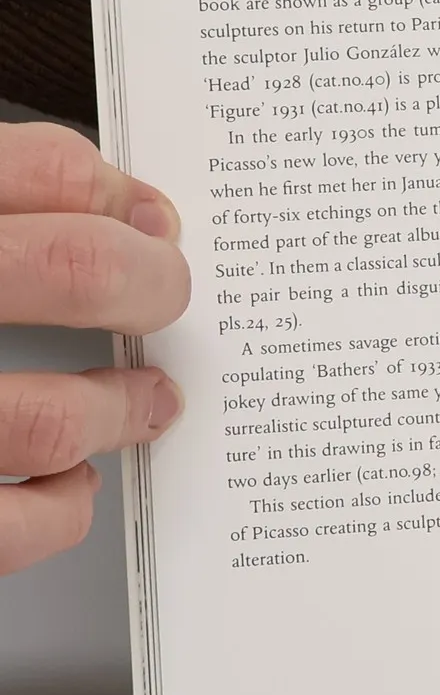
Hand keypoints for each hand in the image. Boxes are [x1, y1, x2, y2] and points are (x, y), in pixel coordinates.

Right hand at [0, 123, 188, 575]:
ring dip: (118, 410)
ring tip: (147, 402)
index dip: (110, 188)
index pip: (29, 165)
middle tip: (169, 293)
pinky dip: (57, 510)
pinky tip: (65, 483)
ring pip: (43, 417)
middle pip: (69, 267)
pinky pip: (8, 529)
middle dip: (148, 282)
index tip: (146, 215)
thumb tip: (119, 210)